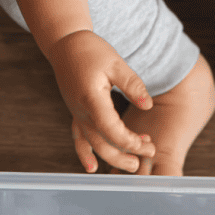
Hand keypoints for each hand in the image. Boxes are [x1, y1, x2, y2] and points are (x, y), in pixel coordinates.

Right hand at [47, 30, 155, 172]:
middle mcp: (81, 111)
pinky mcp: (76, 115)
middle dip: (126, 154)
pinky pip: (78, 139)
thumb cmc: (91, 51)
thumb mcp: (116, 63)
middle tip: (148, 155)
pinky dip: (85, 154)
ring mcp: (77, 115)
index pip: (111, 129)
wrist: (65, 45)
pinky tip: (92, 168)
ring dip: (112, 157)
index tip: (148, 143)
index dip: (130, 141)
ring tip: (133, 165)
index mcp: (92, 98)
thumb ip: (132, 85)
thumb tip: (147, 106)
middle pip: (102, 143)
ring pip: (92, 145)